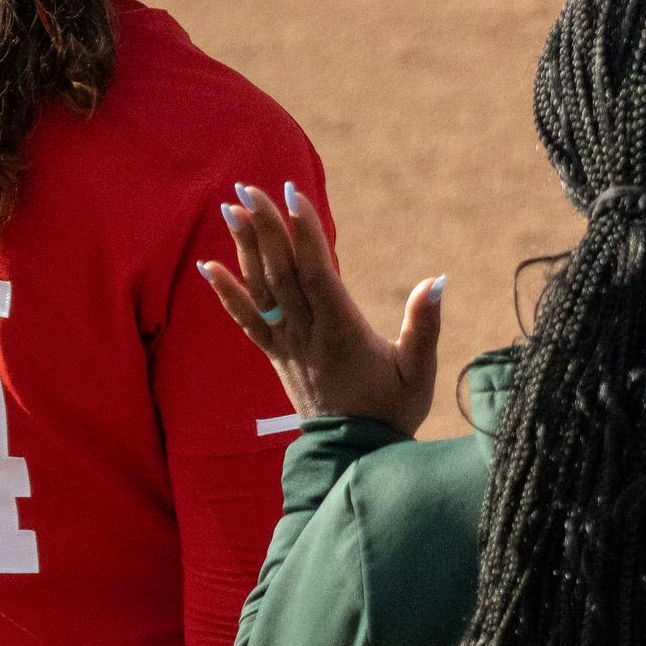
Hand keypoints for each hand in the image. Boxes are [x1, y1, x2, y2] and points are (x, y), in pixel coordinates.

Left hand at [199, 183, 443, 434]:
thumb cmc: (393, 412)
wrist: (356, 457)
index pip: (317, 272)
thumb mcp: (420, 371)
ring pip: (261, 290)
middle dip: (265, 228)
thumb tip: (437, 281)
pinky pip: (247, 321)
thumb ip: (426, 325)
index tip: (293, 194)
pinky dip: (227, 293)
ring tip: (230, 209)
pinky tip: (208, 267)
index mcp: (342, 332)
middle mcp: (307, 334)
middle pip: (281, 273)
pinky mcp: (278, 356)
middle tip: (248, 188)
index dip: (304, 232)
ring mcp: (288, 345)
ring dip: (244, 248)